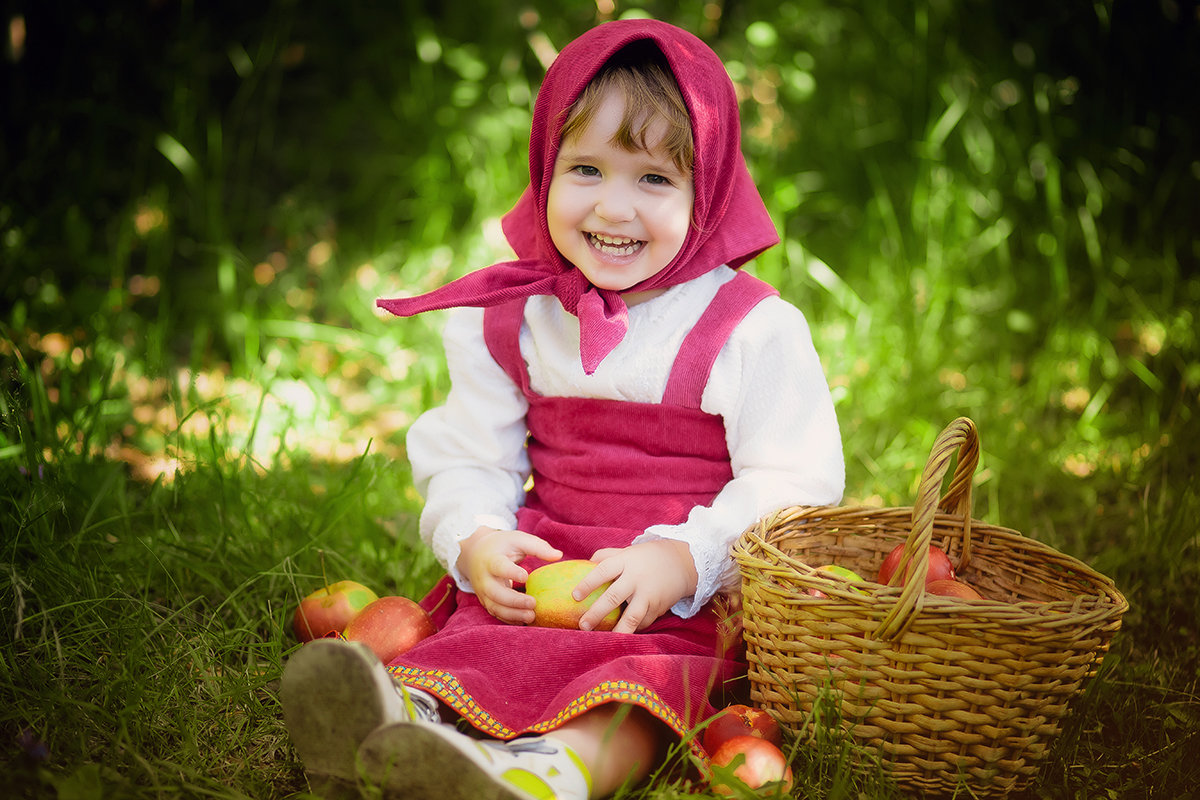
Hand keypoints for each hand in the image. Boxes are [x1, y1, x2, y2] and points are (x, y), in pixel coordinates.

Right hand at [457, 527, 561, 623]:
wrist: (475, 553)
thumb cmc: (502, 545)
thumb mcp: (518, 539)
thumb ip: (538, 547)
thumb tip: (558, 555)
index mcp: (491, 559)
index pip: (499, 567)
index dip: (511, 573)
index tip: (526, 577)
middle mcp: (484, 578)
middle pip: (495, 592)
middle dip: (514, 601)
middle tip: (533, 603)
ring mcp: (483, 592)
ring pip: (495, 607)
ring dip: (513, 614)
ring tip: (531, 616)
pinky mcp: (486, 601)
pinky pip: (496, 613)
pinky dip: (509, 619)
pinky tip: (524, 621)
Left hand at [573, 540, 697, 633]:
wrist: (682, 562)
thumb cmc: (646, 557)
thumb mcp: (627, 551)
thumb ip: (606, 555)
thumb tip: (583, 564)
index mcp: (625, 561)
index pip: (603, 571)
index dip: (588, 584)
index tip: (575, 596)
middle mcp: (636, 578)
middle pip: (613, 597)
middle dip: (597, 613)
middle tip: (582, 625)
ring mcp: (648, 594)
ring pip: (632, 616)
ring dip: (618, 630)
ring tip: (605, 640)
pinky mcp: (658, 607)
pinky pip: (643, 622)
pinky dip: (632, 629)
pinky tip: (621, 636)